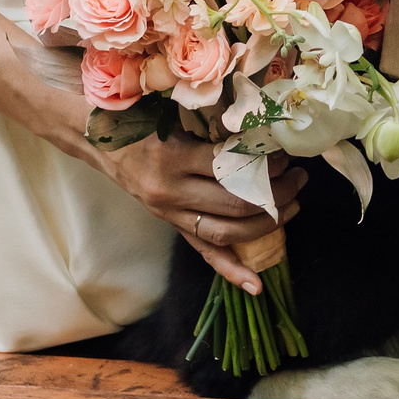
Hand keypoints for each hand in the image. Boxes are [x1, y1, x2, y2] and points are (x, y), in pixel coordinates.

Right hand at [91, 132, 303, 293]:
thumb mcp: (175, 113)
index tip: (286, 157)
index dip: (265, 166)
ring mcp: (170, 213)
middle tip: (299, 180)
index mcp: (174, 157)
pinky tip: (255, 285)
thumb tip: (264, 130)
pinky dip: (230, 270)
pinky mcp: (170, 225)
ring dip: (264, 225)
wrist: (100, 140)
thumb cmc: (141, 119)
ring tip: (293, 208)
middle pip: (233, 204)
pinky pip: (203, 252)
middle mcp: (171, 191)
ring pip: (224, 232)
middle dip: (275, 196)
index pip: (231, 169)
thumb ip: (214, 125)